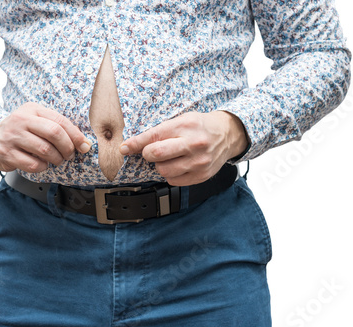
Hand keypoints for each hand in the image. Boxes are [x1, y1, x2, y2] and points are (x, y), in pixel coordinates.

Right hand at [0, 102, 90, 172]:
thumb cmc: (23, 131)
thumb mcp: (37, 121)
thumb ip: (59, 128)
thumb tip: (85, 144)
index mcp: (32, 109)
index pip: (60, 120)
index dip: (76, 135)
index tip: (84, 146)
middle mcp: (21, 120)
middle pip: (54, 133)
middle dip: (67, 147)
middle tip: (69, 155)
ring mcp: (12, 136)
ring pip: (45, 150)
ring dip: (56, 159)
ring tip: (57, 160)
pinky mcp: (6, 153)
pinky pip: (33, 164)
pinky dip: (43, 167)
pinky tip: (42, 164)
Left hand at [119, 111, 248, 185]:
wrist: (228, 134)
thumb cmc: (200, 126)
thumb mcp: (182, 119)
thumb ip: (161, 131)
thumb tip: (134, 145)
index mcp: (186, 126)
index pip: (153, 136)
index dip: (135, 144)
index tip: (124, 148)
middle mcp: (194, 144)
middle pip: (157, 154)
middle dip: (148, 154)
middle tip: (151, 152)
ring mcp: (199, 162)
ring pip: (164, 171)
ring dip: (160, 166)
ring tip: (168, 158)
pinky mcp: (202, 175)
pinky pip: (174, 181)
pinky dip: (171, 175)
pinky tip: (178, 165)